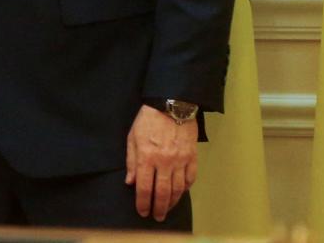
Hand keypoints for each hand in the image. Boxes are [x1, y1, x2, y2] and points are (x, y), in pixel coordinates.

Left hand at [125, 105, 197, 221]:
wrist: (171, 105)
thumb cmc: (148, 120)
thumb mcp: (132, 138)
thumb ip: (131, 161)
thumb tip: (130, 182)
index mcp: (147, 157)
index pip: (144, 187)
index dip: (143, 203)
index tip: (142, 212)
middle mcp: (164, 162)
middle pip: (163, 193)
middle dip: (159, 208)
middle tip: (157, 217)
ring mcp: (180, 161)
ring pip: (178, 189)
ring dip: (173, 202)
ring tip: (168, 209)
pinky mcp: (192, 157)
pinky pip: (191, 178)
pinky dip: (186, 188)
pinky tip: (181, 192)